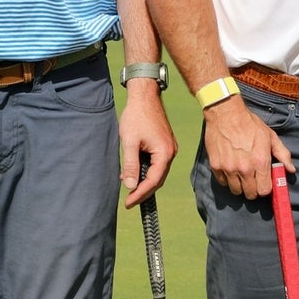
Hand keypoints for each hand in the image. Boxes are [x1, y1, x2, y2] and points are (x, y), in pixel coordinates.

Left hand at [118, 84, 175, 207]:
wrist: (144, 96)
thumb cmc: (136, 116)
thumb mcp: (129, 142)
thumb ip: (131, 165)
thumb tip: (130, 186)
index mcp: (164, 153)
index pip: (153, 181)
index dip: (140, 194)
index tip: (128, 203)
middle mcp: (170, 152)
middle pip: (158, 179)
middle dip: (143, 191)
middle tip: (129, 200)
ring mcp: (169, 148)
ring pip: (158, 172)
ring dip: (145, 181)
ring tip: (129, 187)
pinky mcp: (164, 144)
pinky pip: (157, 163)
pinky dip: (147, 170)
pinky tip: (134, 171)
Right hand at [202, 97, 290, 197]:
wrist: (226, 114)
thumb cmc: (250, 124)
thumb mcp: (270, 136)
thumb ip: (282, 154)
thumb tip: (291, 169)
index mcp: (260, 162)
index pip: (265, 190)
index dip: (265, 189)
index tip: (264, 183)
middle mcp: (245, 168)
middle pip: (250, 194)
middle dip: (253, 189)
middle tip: (253, 180)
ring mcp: (229, 169)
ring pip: (236, 191)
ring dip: (240, 186)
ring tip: (242, 174)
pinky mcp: (216, 166)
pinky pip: (223, 183)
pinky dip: (227, 179)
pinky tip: (231, 169)